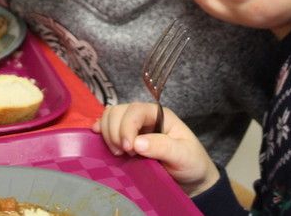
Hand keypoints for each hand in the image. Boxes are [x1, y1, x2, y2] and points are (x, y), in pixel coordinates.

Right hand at [92, 103, 219, 196]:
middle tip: (122, 154)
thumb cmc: (191, 163)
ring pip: (110, 117)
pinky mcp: (125, 139)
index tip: (128, 149)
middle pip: (118, 111)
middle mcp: (144, 117)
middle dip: (114, 131)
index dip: (127, 127)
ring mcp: (133, 127)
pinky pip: (107, 128)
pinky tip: (98, 139)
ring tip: (117, 153)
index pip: (135, 110)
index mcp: (160, 115)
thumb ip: (162, 147)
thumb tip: (137, 142)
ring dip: (107, 133)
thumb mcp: (183, 155)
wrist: (191, 179)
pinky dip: (101, 132)